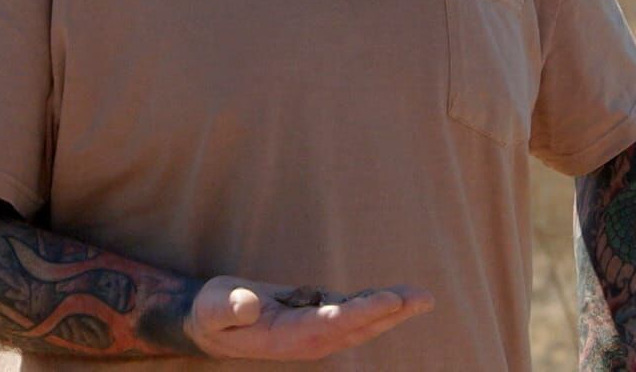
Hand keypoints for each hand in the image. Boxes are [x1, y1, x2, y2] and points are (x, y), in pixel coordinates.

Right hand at [185, 274, 434, 360]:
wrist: (215, 324)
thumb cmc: (214, 314)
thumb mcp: (213, 309)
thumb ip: (229, 308)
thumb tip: (250, 306)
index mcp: (288, 338)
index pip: (332, 325)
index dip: (362, 312)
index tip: (390, 299)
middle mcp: (309, 339)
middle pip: (358, 326)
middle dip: (390, 313)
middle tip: (422, 299)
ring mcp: (317, 331)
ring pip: (361, 321)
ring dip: (393, 309)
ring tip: (422, 298)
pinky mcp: (319, 318)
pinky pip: (353, 311)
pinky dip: (376, 303)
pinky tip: (399, 296)